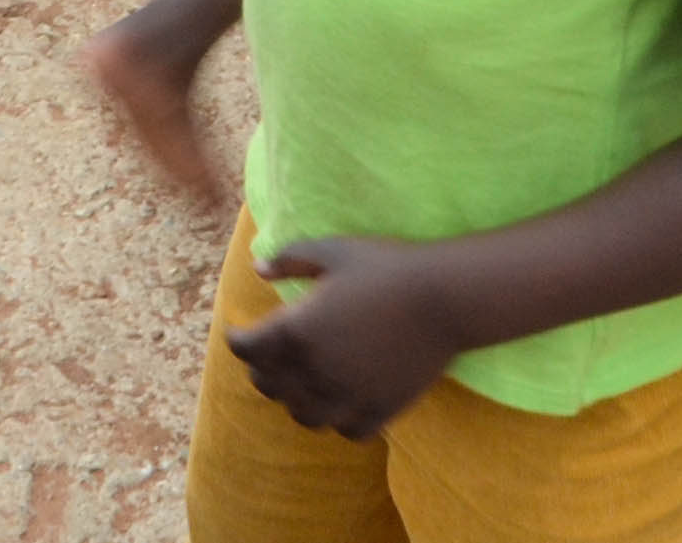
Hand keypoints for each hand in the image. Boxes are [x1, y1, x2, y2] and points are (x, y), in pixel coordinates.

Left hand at [229, 235, 468, 440]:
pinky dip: (338, 421)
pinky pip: (348, 431)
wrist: (443, 296)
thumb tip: (259, 269)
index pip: (247, 350)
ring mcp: (349, 395)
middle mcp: (316, 370)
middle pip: (270, 386)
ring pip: (304, 416)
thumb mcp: (332, 250)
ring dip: (295, 400)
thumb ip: (291, 259)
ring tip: (300, 384)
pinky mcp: (381, 409)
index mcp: (296, 330)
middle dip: (263, 370)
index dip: (238, 341)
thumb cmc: (385, 266)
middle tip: (268, 358)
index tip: (239, 335)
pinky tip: (340, 403)